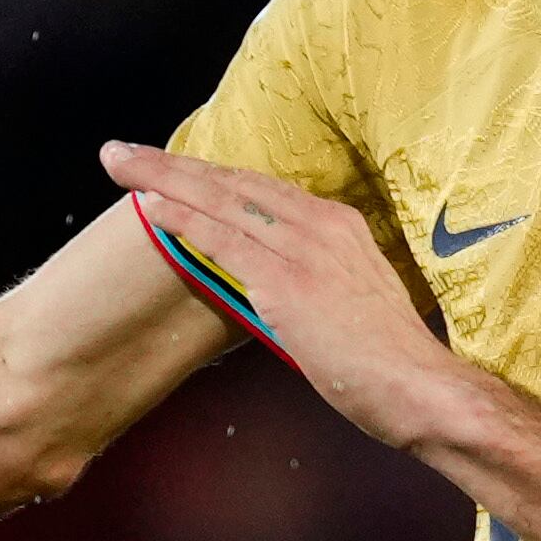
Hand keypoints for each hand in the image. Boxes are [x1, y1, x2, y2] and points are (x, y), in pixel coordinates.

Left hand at [101, 142, 478, 452]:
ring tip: (117, 163)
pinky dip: (184, 220)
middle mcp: (321, 225)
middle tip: (120, 151)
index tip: (167, 167)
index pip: (259, 189)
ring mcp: (305, 250)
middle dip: (170, 164)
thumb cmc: (390, 363)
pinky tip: (149, 207)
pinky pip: (225, 240)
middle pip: (232, 182)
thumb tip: (279, 291)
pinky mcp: (289, 282)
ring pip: (220, 200)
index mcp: (338, 226)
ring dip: (162, 179)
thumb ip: (315, 284)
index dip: (208, 175)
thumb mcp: (352, 303)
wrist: (423, 389)